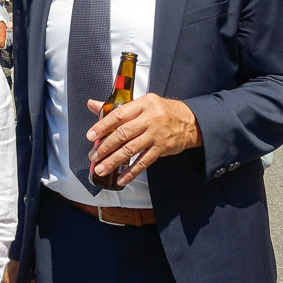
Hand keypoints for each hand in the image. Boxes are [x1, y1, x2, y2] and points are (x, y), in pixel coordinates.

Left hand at [85, 94, 202, 185]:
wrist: (191, 122)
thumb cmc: (162, 111)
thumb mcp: (142, 104)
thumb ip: (117, 107)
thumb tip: (92, 105)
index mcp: (143, 104)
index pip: (118, 115)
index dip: (102, 126)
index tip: (91, 136)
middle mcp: (150, 118)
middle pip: (123, 134)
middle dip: (105, 147)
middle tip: (93, 155)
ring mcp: (157, 134)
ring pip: (131, 149)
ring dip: (114, 161)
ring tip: (101, 169)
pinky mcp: (162, 148)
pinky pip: (144, 162)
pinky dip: (131, 172)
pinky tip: (121, 179)